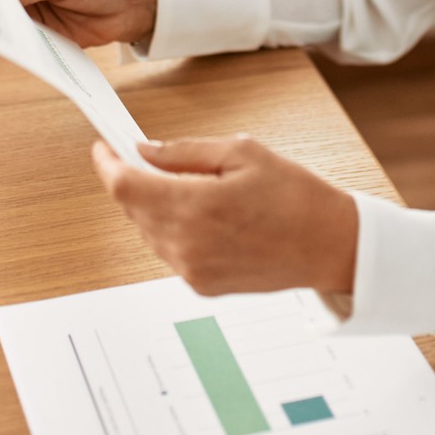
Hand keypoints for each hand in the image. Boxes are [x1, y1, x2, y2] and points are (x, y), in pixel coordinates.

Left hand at [92, 137, 357, 297]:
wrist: (330, 245)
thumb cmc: (297, 197)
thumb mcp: (242, 153)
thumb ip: (186, 151)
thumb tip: (147, 151)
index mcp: (195, 207)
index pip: (125, 187)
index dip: (107, 164)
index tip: (104, 148)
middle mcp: (187, 245)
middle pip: (132, 210)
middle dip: (134, 181)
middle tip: (148, 159)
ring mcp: (192, 270)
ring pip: (148, 232)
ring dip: (153, 206)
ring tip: (189, 186)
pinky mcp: (202, 285)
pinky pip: (169, 251)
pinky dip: (173, 229)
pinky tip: (203, 214)